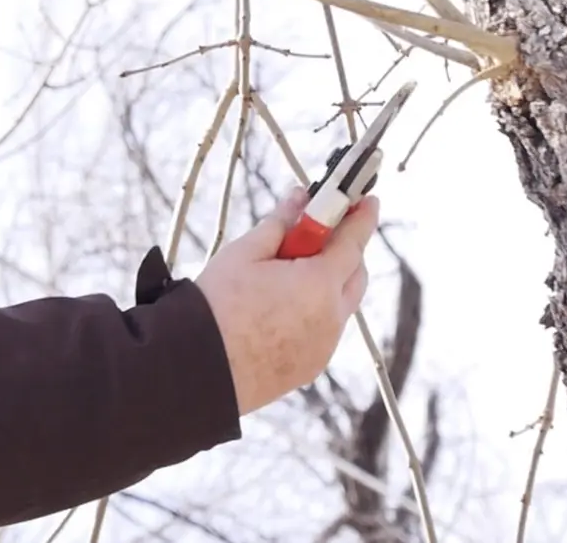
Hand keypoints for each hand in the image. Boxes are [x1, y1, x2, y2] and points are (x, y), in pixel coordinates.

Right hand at [193, 189, 376, 415]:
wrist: (198, 367)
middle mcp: (332, 318)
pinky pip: (325, 331)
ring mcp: (324, 346)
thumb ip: (280, 223)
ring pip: (340, 305)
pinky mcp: (311, 367)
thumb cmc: (217, 306)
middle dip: (344, 252)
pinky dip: (315, 313)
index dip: (363, 217)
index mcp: (319, 284)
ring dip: (327, 284)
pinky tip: (280, 310)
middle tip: (318, 234)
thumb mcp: (245, 253)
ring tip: (285, 276)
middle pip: (355, 275)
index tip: (368, 201)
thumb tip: (300, 198)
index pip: (353, 242)